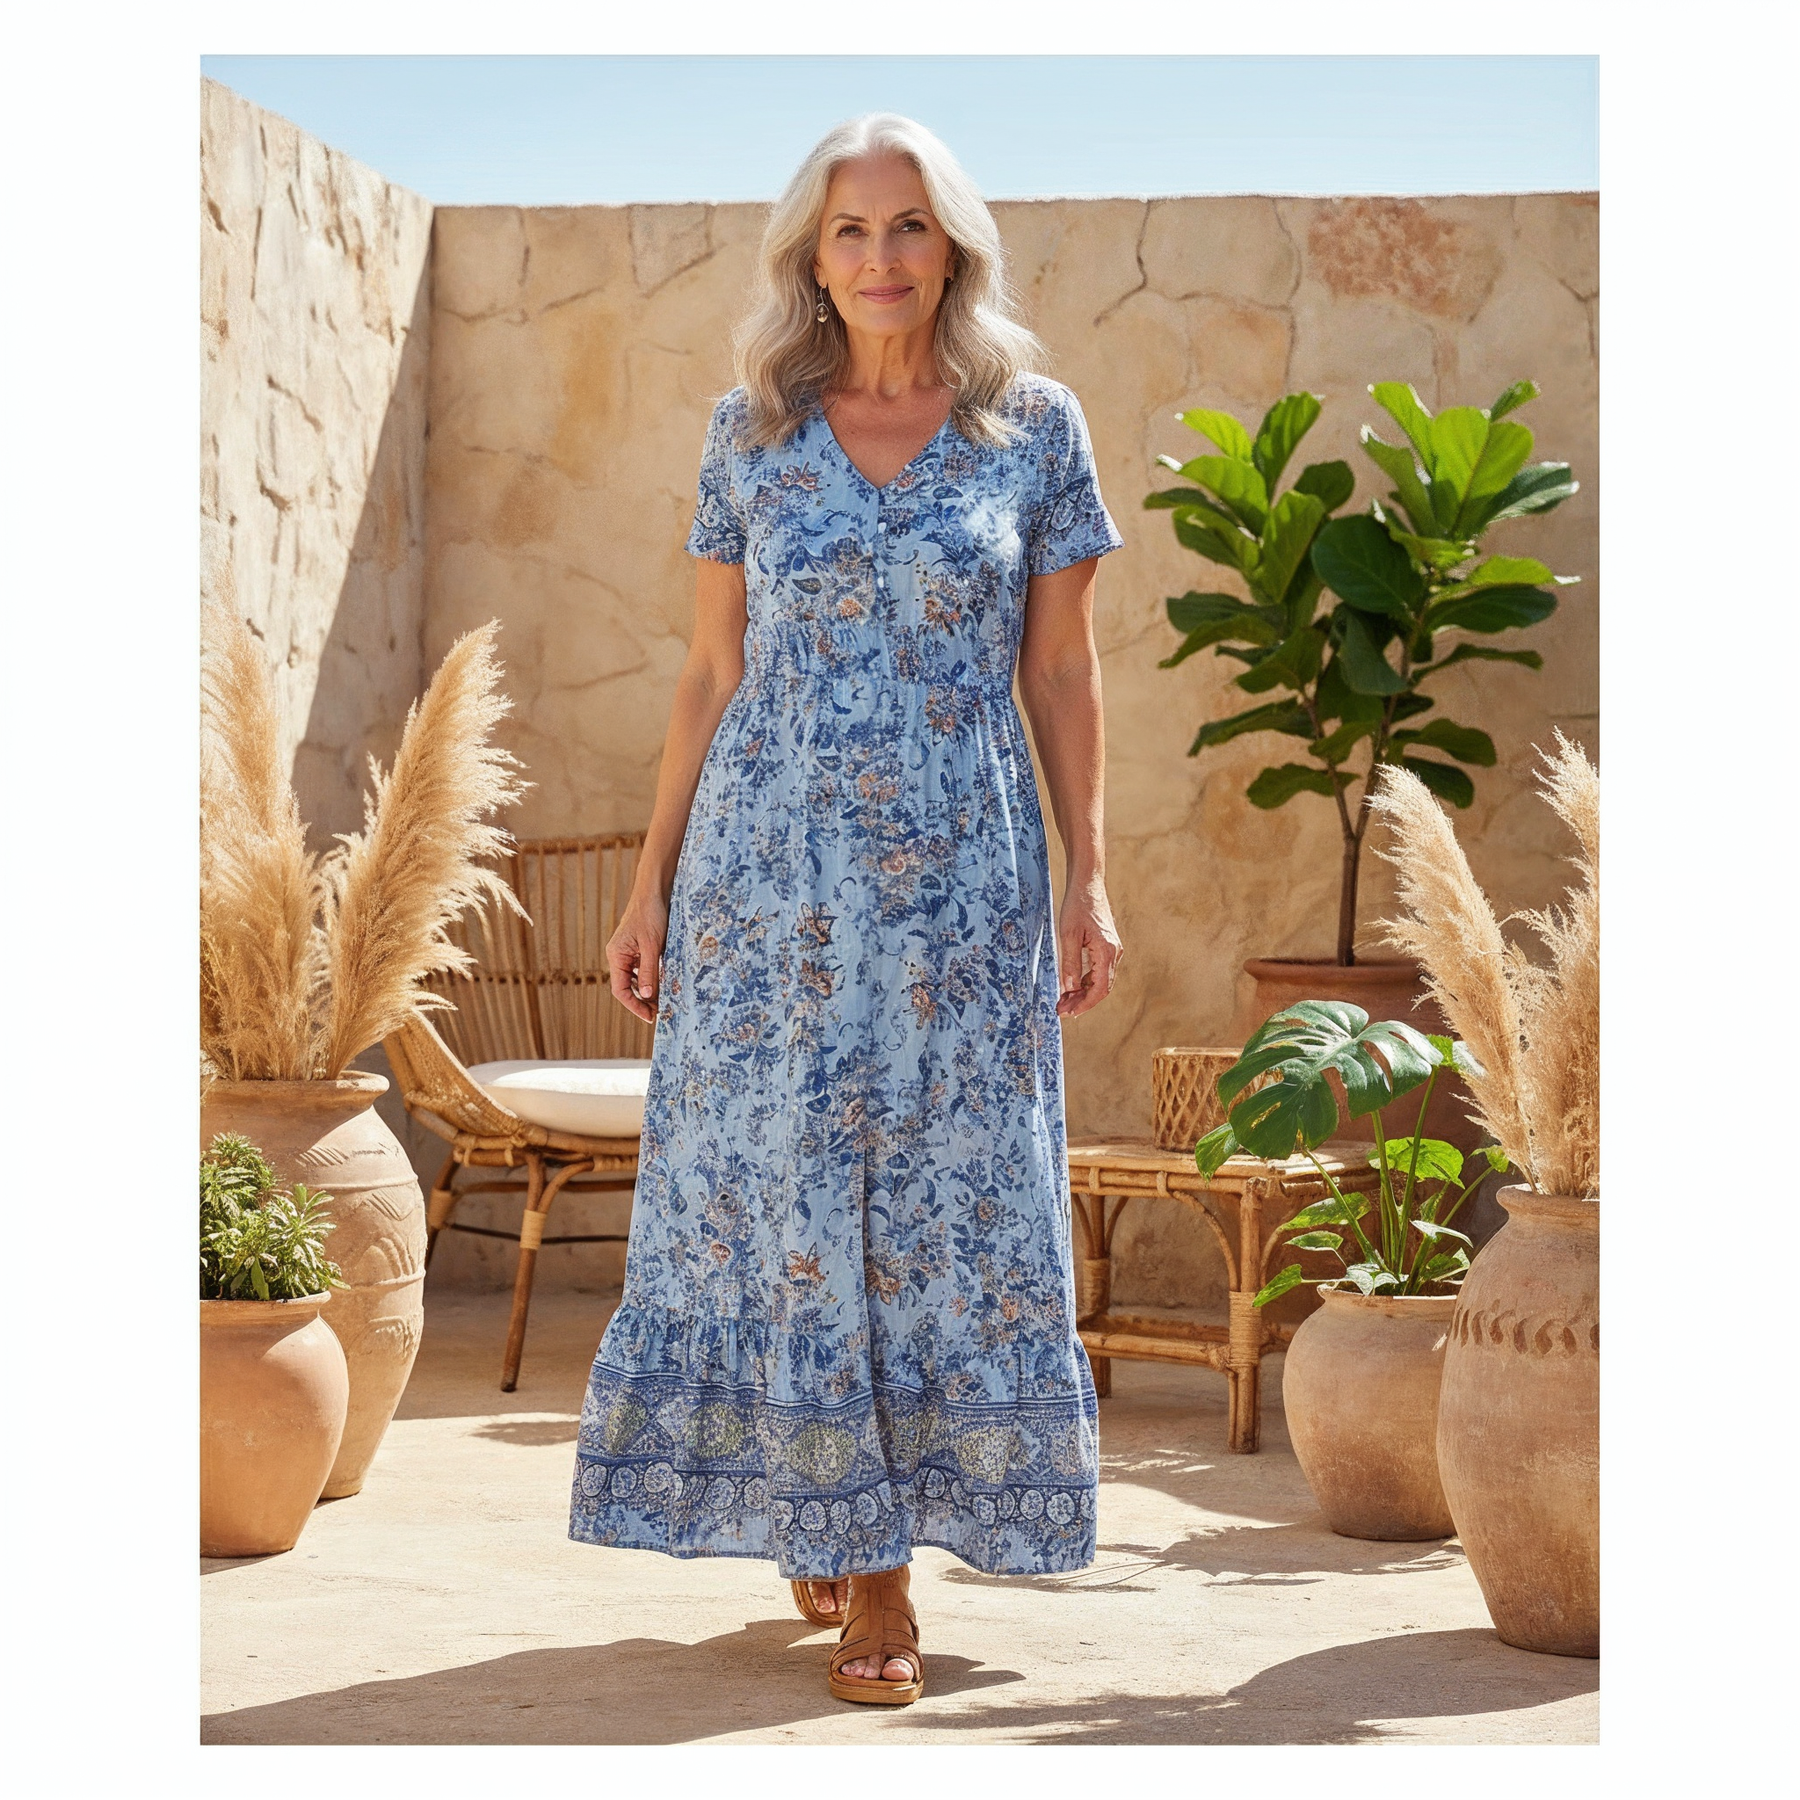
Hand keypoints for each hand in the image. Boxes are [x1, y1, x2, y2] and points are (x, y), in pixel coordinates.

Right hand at [606, 893, 668, 1024]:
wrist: (653, 891)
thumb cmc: (651, 914)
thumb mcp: (652, 945)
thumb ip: (649, 971)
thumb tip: (647, 996)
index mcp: (616, 956)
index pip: (620, 990)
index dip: (634, 1006)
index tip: (650, 1016)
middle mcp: (619, 956)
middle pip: (627, 987)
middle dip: (643, 1001)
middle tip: (660, 1012)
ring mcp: (628, 952)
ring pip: (636, 979)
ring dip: (648, 991)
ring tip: (664, 1001)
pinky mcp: (638, 948)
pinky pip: (642, 969)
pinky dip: (652, 978)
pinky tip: (664, 983)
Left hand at [1056, 884, 1121, 1018]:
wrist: (1088, 884)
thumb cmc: (1077, 905)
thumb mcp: (1067, 935)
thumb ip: (1069, 963)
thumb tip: (1068, 988)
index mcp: (1106, 952)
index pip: (1099, 989)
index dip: (1083, 1004)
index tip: (1068, 1012)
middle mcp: (1114, 953)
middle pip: (1101, 988)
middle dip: (1082, 1002)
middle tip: (1062, 1010)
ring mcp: (1113, 950)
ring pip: (1101, 981)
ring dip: (1084, 993)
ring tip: (1064, 1000)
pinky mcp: (1108, 946)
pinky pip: (1100, 971)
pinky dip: (1087, 981)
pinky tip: (1072, 985)